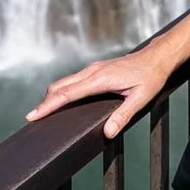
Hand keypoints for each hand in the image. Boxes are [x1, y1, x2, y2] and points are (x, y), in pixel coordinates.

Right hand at [28, 44, 177, 138]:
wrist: (157, 57)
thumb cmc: (150, 77)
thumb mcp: (140, 99)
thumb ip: (123, 116)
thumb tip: (108, 133)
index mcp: (100, 79)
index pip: (68, 94)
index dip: (48, 105)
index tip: (33, 115)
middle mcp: (92, 72)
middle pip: (60, 86)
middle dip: (45, 102)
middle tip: (32, 118)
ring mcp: (93, 69)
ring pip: (65, 82)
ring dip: (52, 96)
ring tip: (42, 112)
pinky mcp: (96, 70)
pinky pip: (73, 80)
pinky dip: (62, 90)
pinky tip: (61, 100)